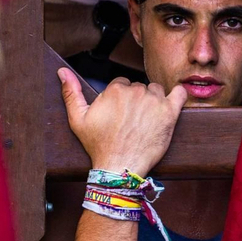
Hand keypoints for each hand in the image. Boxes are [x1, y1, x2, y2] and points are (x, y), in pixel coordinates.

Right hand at [58, 69, 186, 175]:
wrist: (119, 169)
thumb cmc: (98, 145)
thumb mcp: (78, 119)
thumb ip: (70, 92)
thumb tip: (62, 71)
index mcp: (115, 89)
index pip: (122, 84)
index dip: (121, 99)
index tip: (120, 114)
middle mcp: (135, 91)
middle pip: (139, 87)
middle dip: (136, 101)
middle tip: (132, 121)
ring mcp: (154, 101)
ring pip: (156, 90)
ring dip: (153, 100)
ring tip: (147, 120)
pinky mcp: (169, 113)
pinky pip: (179, 94)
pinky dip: (177, 95)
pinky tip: (172, 102)